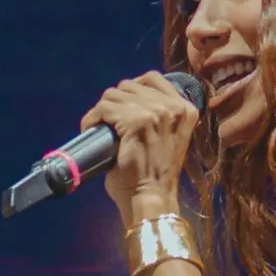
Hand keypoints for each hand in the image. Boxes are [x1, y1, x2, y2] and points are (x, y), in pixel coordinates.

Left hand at [79, 72, 200, 223]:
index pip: (153, 78)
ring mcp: (155, 113)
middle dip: (115, 102)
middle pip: (129, 85)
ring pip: (113, 95)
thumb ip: (162, 116)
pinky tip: (90, 128)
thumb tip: (131, 100)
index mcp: (186, 109)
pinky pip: (104, 108)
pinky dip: (92, 118)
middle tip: (108, 122)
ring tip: (100, 127)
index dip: (132, 89)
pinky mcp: (135, 122)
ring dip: (102, 110)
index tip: (122, 105)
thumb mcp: (170, 137)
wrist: (151, 197)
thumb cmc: (155, 173)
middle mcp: (173, 107)